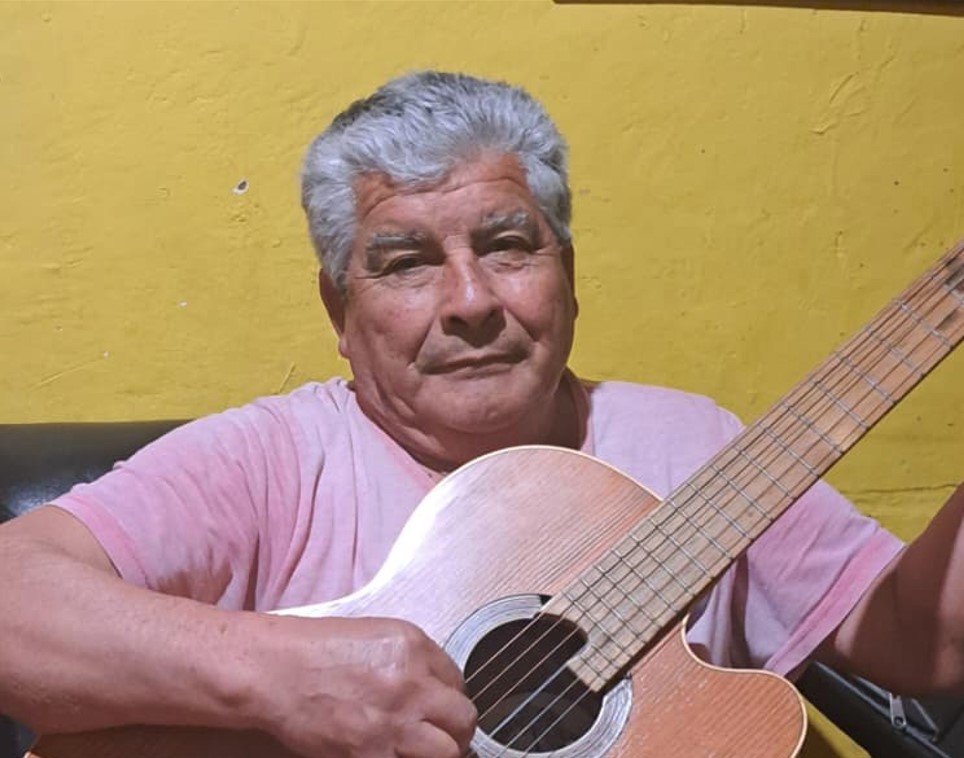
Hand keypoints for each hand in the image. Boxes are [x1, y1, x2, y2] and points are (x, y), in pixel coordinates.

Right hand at [255, 615, 476, 757]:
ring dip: (438, 753)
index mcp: (414, 647)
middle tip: (441, 736)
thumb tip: (435, 690)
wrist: (276, 672)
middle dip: (456, 730)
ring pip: (448, 752)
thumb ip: (412, 661)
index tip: (436, 708)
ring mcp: (394, 724)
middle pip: (464, 720)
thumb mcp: (376, 636)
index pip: (458, 681)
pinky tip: (391, 754)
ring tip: (420, 750)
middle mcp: (412, 684)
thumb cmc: (316, 651)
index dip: (448, 698)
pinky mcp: (371, 756)